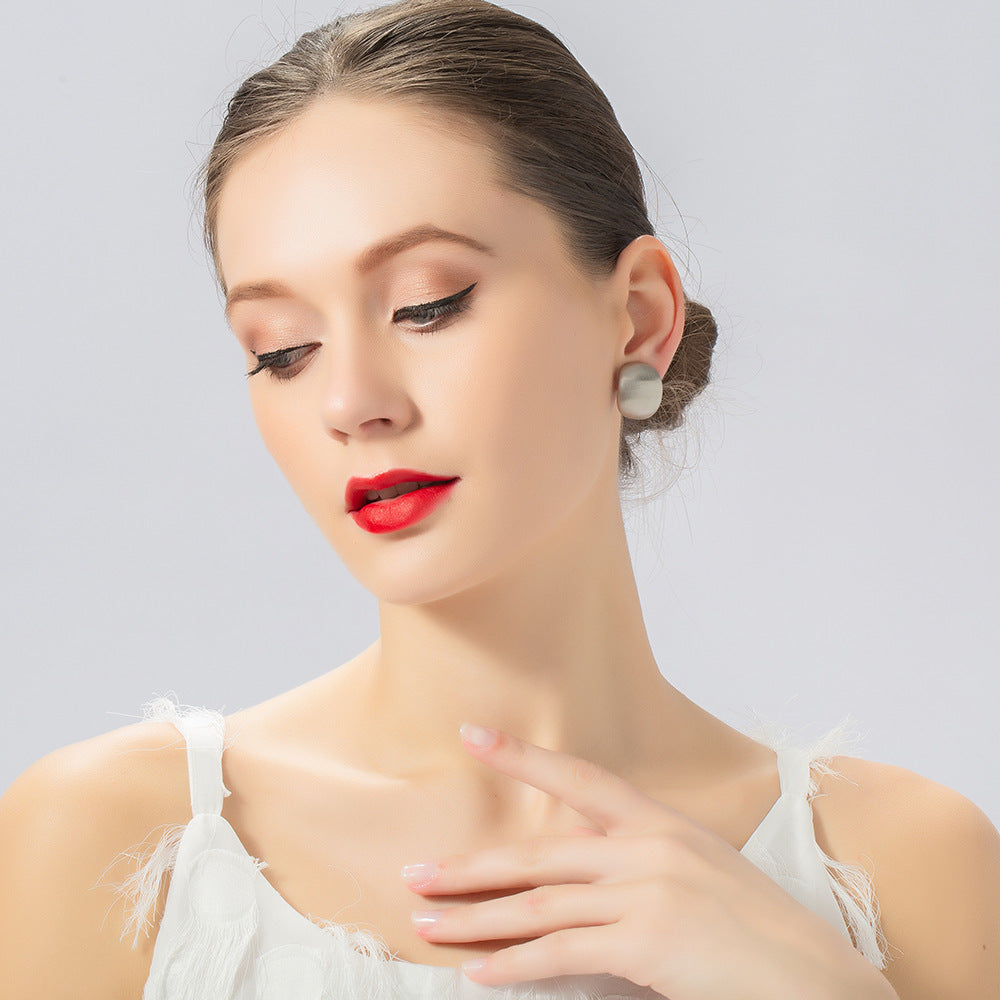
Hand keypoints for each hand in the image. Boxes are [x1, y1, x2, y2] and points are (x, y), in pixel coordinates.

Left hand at [399, 723, 895, 999]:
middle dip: (471, 867)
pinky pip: (562, 952)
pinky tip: (479, 974)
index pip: (580, 777)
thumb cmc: (761, 934)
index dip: (523, 756)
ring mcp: (645, 892)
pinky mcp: (645, 940)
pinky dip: (514, 965)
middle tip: (416, 873)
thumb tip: (579, 877)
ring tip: (427, 924)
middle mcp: (647, 848)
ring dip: (476, 919)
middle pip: (538, 855)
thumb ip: (642, 865)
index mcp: (661, 823)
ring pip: (537, 904)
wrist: (818, 979)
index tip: (473, 735)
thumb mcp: (703, 874)